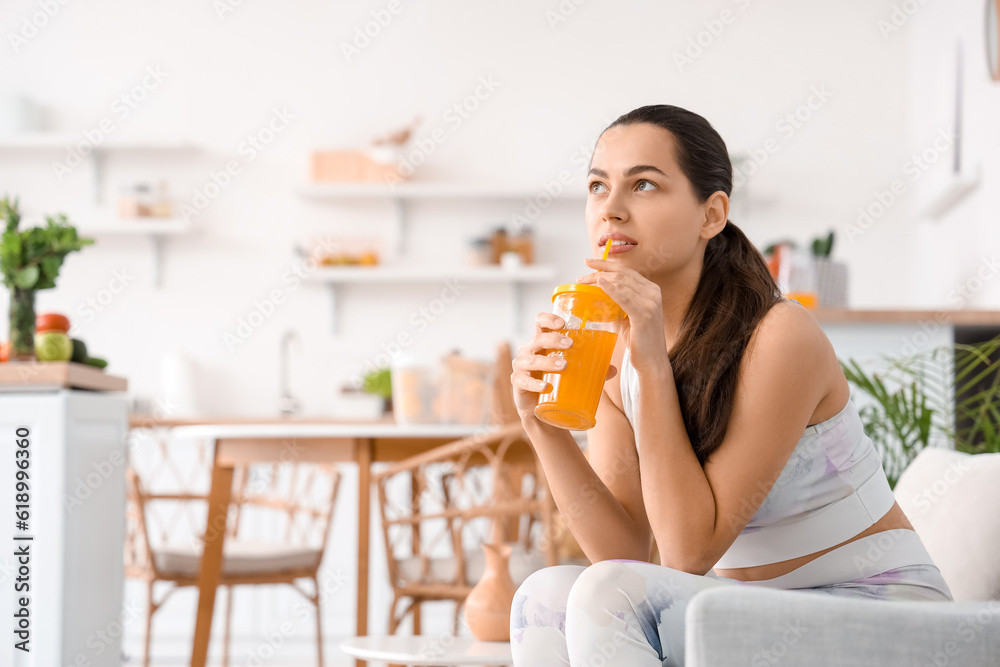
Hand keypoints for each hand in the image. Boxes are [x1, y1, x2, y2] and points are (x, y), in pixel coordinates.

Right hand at [511, 312, 617, 426]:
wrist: (541, 411)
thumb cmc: (557, 384)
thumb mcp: (574, 373)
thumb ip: (593, 370)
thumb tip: (613, 369)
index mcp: (541, 343)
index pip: (540, 323)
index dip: (548, 319)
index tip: (562, 323)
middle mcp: (529, 351)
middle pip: (538, 339)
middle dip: (553, 339)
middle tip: (570, 344)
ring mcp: (521, 367)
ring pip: (532, 360)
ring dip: (548, 362)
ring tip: (564, 366)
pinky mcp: (518, 384)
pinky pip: (524, 381)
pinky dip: (535, 384)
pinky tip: (546, 386)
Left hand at [577, 258, 668, 372]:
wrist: (652, 362)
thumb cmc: (639, 341)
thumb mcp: (625, 318)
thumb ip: (614, 306)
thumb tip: (595, 299)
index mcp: (651, 290)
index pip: (626, 271)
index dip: (607, 265)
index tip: (589, 263)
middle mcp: (653, 293)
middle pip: (622, 274)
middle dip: (599, 271)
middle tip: (581, 276)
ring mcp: (650, 303)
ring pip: (621, 283)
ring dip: (599, 280)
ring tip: (583, 282)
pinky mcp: (644, 314)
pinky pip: (624, 297)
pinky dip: (610, 289)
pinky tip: (599, 283)